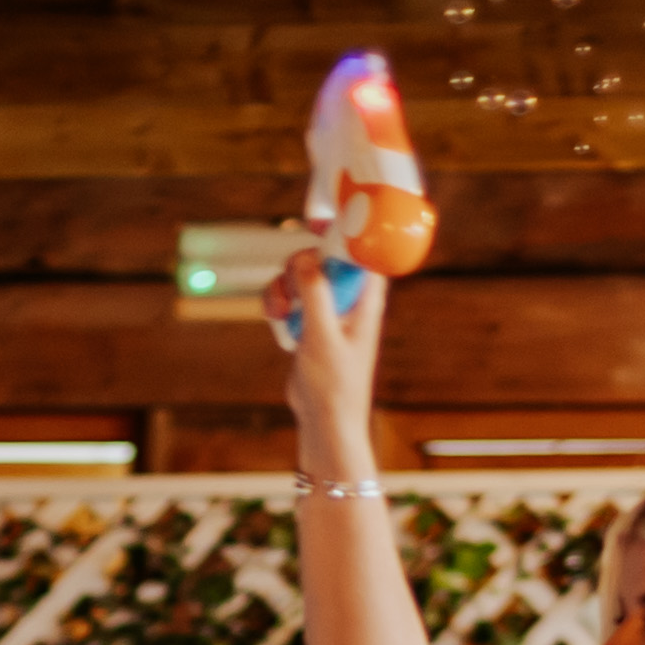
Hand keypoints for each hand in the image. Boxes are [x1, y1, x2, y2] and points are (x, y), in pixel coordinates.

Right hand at [276, 251, 388, 466]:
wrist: (325, 422)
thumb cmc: (335, 386)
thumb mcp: (323, 336)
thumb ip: (316, 294)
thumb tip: (307, 259)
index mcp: (366, 300)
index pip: (362, 250)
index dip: (343, 230)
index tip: (318, 221)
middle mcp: (350, 301)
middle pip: (322, 257)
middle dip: (299, 266)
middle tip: (294, 289)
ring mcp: (329, 311)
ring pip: (301, 276)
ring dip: (284, 288)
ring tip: (282, 314)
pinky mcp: (311, 323)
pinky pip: (290, 297)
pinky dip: (279, 304)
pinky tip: (279, 324)